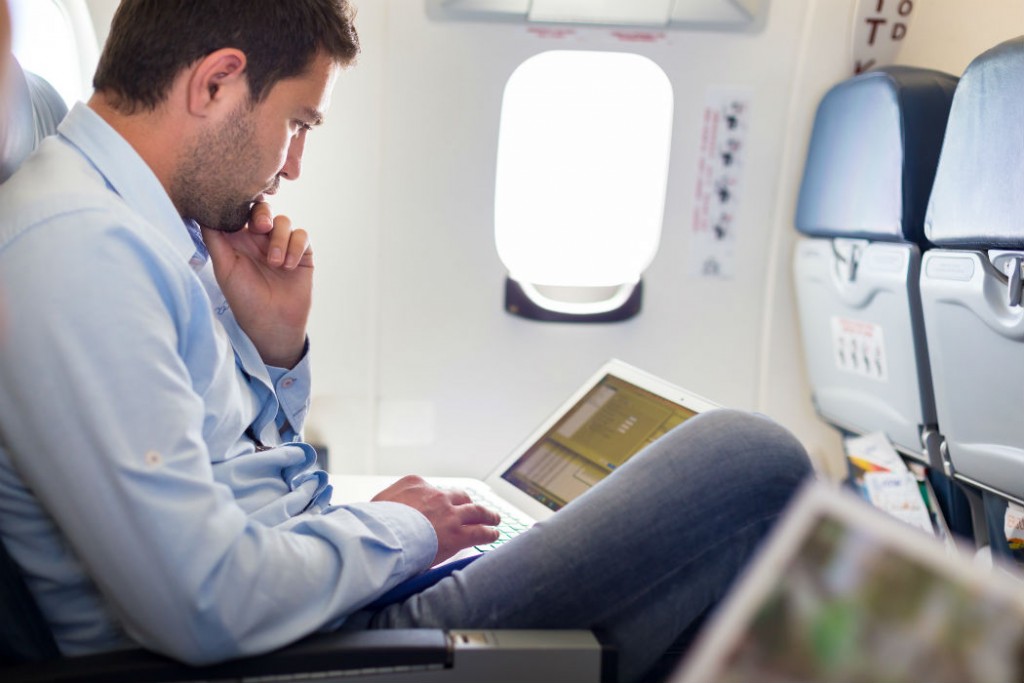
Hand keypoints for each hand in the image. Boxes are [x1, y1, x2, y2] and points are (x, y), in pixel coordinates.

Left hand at [202, 202, 311, 367]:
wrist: (272, 324)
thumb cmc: (243, 298)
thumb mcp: (223, 267)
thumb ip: (214, 238)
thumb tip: (204, 210)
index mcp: (238, 239)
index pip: (240, 210)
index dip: (242, 205)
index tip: (240, 212)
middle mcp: (260, 239)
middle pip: (264, 209)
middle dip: (264, 214)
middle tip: (261, 228)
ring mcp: (282, 245)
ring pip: (284, 221)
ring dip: (280, 239)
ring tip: (275, 263)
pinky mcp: (302, 254)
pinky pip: (302, 236)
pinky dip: (295, 248)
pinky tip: (288, 266)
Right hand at [372, 475, 500, 565]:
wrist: (382, 536)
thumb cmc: (374, 524)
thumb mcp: (376, 504)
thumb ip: (387, 504)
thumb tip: (382, 512)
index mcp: (414, 484)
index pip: (432, 489)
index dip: (438, 499)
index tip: (440, 505)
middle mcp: (435, 494)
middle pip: (458, 495)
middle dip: (466, 502)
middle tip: (471, 506)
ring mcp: (449, 512)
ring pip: (475, 510)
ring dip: (486, 514)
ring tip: (494, 518)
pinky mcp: (458, 532)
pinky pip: (480, 531)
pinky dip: (489, 532)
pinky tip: (494, 534)